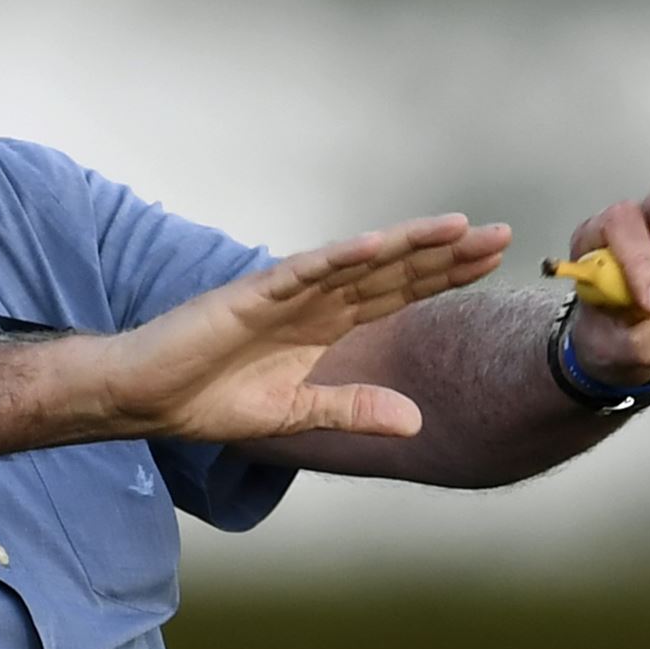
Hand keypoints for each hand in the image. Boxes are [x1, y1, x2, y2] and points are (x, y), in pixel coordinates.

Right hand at [98, 214, 510, 441]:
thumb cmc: (210, 398)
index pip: (396, 294)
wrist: (147, 396)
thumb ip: (353, 410)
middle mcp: (312, 299)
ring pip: (357, 261)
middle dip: (446, 254)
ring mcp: (284, 291)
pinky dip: (338, 257)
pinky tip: (375, 245)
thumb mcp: (296, 415)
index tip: (492, 261)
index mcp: (323, 325)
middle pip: (391, 271)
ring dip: (406, 244)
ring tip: (456, 227)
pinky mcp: (251, 293)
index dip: (443, 277)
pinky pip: (302, 271)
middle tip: (502, 234)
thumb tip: (417, 421)